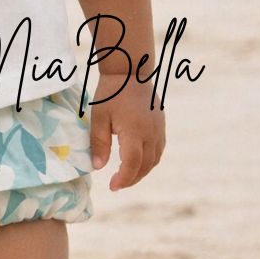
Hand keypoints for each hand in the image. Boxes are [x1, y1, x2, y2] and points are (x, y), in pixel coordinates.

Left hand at [88, 72, 165, 190]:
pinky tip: (137, 162)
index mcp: (135, 130)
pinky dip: (149, 161)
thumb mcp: (99, 118)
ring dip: (141, 171)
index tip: (113, 186)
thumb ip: (99, 143)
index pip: (133, 163)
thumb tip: (98, 167)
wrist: (130, 71)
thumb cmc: (111, 93)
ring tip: (125, 176)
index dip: (124, 178)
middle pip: (145, 165)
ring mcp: (159, 129)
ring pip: (154, 160)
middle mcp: (151, 133)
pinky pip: (158, 150)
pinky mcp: (161, 126)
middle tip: (116, 184)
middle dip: (132, 179)